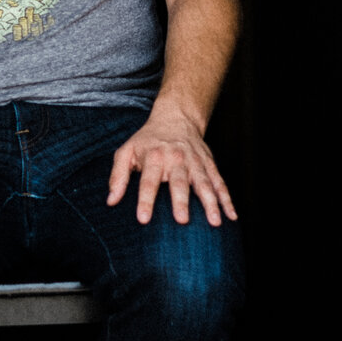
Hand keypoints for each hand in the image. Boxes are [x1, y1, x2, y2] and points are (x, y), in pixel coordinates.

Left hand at [109, 108, 237, 226]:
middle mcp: (176, 159)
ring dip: (210, 202)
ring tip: (214, 222)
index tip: (143, 219)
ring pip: (204, 183)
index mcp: (154, 157)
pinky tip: (231, 216)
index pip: (148, 181)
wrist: (176, 118)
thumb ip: (117, 176)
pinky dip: (227, 199)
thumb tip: (111, 201)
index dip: (145, 200)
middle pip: (179, 181)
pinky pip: (220, 183)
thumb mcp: (126, 151)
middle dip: (181, 201)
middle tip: (182, 221)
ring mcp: (195, 162)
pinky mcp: (209, 165)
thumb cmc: (147, 141)